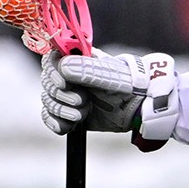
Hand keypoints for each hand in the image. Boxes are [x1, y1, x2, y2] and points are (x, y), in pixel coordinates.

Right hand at [39, 49, 175, 136]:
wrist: (141, 108)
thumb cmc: (129, 85)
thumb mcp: (110, 76)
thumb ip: (87, 71)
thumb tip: (63, 66)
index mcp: (78, 60)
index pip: (52, 60)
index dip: (52, 71)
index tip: (63, 83)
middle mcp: (70, 77)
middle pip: (47, 84)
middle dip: (61, 96)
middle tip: (82, 101)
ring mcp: (69, 96)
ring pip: (49, 102)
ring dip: (62, 110)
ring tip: (83, 114)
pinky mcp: (70, 114)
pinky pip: (51, 118)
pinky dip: (55, 123)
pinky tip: (67, 127)